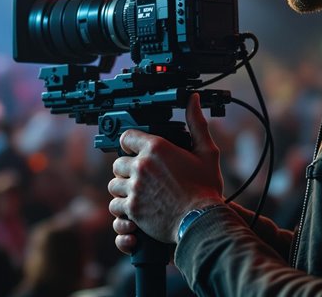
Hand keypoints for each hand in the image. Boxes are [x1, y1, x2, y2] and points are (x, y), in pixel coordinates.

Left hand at [108, 93, 225, 251]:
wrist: (202, 220)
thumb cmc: (206, 188)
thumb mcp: (207, 152)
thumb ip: (197, 124)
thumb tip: (194, 100)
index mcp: (156, 148)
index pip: (127, 137)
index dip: (130, 143)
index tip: (134, 150)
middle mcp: (141, 165)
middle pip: (118, 163)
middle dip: (127, 170)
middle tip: (140, 177)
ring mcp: (135, 188)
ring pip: (114, 185)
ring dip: (123, 189)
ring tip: (137, 193)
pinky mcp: (132, 208)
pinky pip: (115, 205)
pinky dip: (122, 208)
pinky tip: (134, 209)